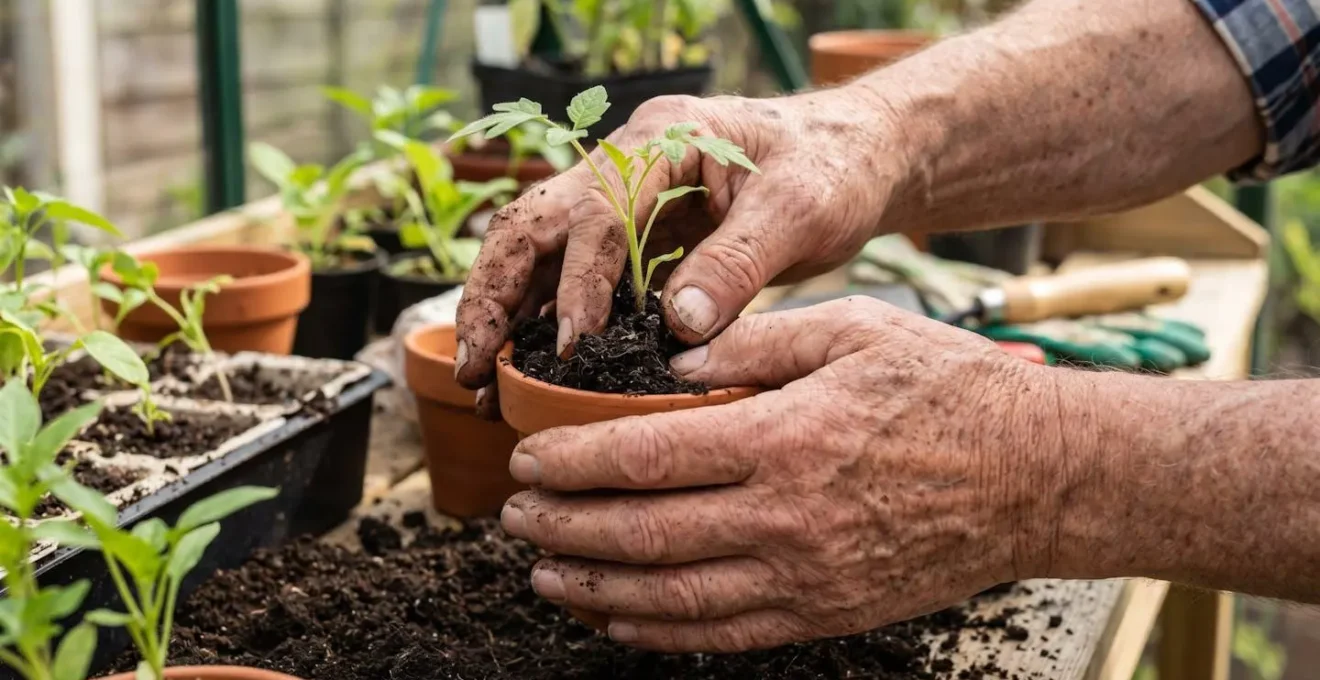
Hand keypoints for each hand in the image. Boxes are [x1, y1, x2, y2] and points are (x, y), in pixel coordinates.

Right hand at [454, 89, 904, 409]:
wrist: (856, 154)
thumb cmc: (834, 167)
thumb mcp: (802, 210)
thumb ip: (739, 263)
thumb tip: (677, 325)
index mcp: (664, 140)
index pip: (596, 210)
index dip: (576, 280)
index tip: (570, 344)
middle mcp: (627, 162)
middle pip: (532, 220)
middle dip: (493, 292)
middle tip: (476, 366)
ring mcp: (624, 198)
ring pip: (536, 249)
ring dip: (503, 310)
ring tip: (482, 380)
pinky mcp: (634, 235)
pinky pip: (569, 274)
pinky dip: (541, 317)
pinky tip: (528, 367)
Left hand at [498, 298, 1072, 651]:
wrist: (1038, 478)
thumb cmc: (949, 391)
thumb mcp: (855, 331)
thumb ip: (758, 344)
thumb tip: (675, 363)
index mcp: (785, 436)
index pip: (647, 456)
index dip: (574, 462)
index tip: (527, 458)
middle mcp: (786, 516)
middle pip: (643, 532)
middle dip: (565, 526)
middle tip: (514, 516)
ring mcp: (806, 575)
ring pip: (673, 596)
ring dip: (595, 586)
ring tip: (544, 572)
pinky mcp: (827, 611)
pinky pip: (725, 634)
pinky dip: (659, 632)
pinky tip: (617, 618)